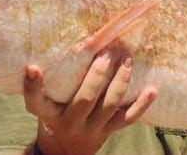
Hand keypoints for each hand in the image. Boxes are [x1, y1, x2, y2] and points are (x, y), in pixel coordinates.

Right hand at [24, 51, 157, 154]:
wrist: (65, 151)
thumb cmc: (55, 116)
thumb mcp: (47, 103)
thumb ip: (51, 82)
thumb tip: (58, 43)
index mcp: (49, 114)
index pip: (36, 102)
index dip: (33, 87)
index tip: (33, 67)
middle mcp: (71, 122)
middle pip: (84, 100)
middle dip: (97, 76)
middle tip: (106, 53)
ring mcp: (92, 128)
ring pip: (109, 106)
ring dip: (120, 81)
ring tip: (127, 60)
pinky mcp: (109, 130)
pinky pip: (128, 118)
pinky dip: (142, 104)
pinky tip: (153, 89)